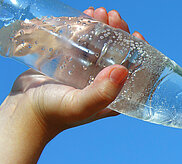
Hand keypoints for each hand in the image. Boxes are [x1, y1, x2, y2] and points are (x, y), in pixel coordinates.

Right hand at [0, 7, 142, 163]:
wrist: (22, 111)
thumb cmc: (53, 113)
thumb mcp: (81, 105)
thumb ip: (102, 92)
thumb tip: (124, 70)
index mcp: (114, 97)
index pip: (134, 71)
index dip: (139, 51)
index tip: (135, 35)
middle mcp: (103, 84)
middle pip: (119, 53)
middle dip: (119, 33)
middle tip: (113, 17)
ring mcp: (87, 73)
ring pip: (101, 45)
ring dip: (103, 27)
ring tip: (99, 13)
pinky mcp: (70, 64)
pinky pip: (83, 43)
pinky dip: (86, 29)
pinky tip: (87, 15)